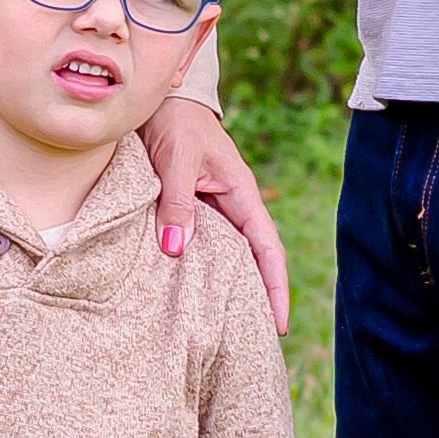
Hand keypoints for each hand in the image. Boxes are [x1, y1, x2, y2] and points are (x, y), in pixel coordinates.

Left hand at [139, 96, 290, 333]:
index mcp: (241, 194)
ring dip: (230, 287)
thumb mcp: (176, 159)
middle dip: (258, 298)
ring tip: (225, 327)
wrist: (161, 95)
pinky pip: (203, 243)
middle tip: (252, 342)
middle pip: (253, 260)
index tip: (277, 327)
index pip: (267, 251)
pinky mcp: (192, 205)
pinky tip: (189, 291)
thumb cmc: (173, 122)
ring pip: (228, 254)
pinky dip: (202, 268)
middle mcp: (232, 204)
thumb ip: (176, 201)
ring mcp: (213, 206)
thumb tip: (176, 248)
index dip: (275, 289)